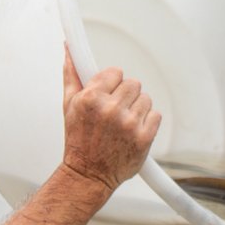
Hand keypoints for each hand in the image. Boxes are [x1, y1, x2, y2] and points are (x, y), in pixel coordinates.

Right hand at [60, 52, 160, 192]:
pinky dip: (147, 122)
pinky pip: (155, 115)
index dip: (112, 83)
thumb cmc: (78, 141)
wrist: (88, 174)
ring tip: (123, 122)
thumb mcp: (69, 105)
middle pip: (133, 83)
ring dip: (137, 108)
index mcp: (91, 98)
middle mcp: (110, 109)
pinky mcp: (144, 137)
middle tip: (115, 110)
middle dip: (125, 95)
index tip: (108, 93)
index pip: (115, 72)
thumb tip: (70, 50)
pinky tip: (133, 130)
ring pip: (146, 98)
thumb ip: (72, 75)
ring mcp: (128, 124)